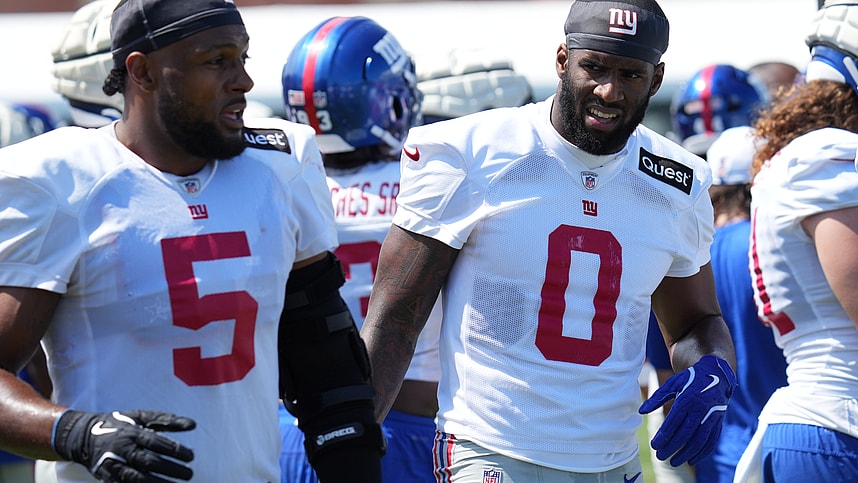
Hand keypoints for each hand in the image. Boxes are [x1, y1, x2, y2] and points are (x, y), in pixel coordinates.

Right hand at [52, 409, 195, 481]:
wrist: (84, 436)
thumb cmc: (120, 424)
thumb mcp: (141, 416)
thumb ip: (167, 420)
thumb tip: (193, 425)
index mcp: (132, 432)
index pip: (156, 442)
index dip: (175, 450)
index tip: (191, 457)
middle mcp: (122, 449)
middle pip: (148, 462)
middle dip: (170, 470)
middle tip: (189, 474)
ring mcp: (113, 465)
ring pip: (136, 478)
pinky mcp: (106, 478)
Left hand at [638, 355, 736, 465]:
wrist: (716, 375)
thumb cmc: (689, 380)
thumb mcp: (672, 384)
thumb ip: (657, 398)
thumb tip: (641, 411)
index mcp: (687, 399)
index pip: (673, 422)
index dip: (663, 436)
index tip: (654, 446)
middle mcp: (701, 409)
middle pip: (686, 434)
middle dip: (672, 447)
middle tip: (660, 457)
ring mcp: (711, 417)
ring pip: (700, 440)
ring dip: (687, 453)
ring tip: (674, 462)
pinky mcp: (718, 422)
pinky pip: (712, 440)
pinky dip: (702, 452)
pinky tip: (692, 460)